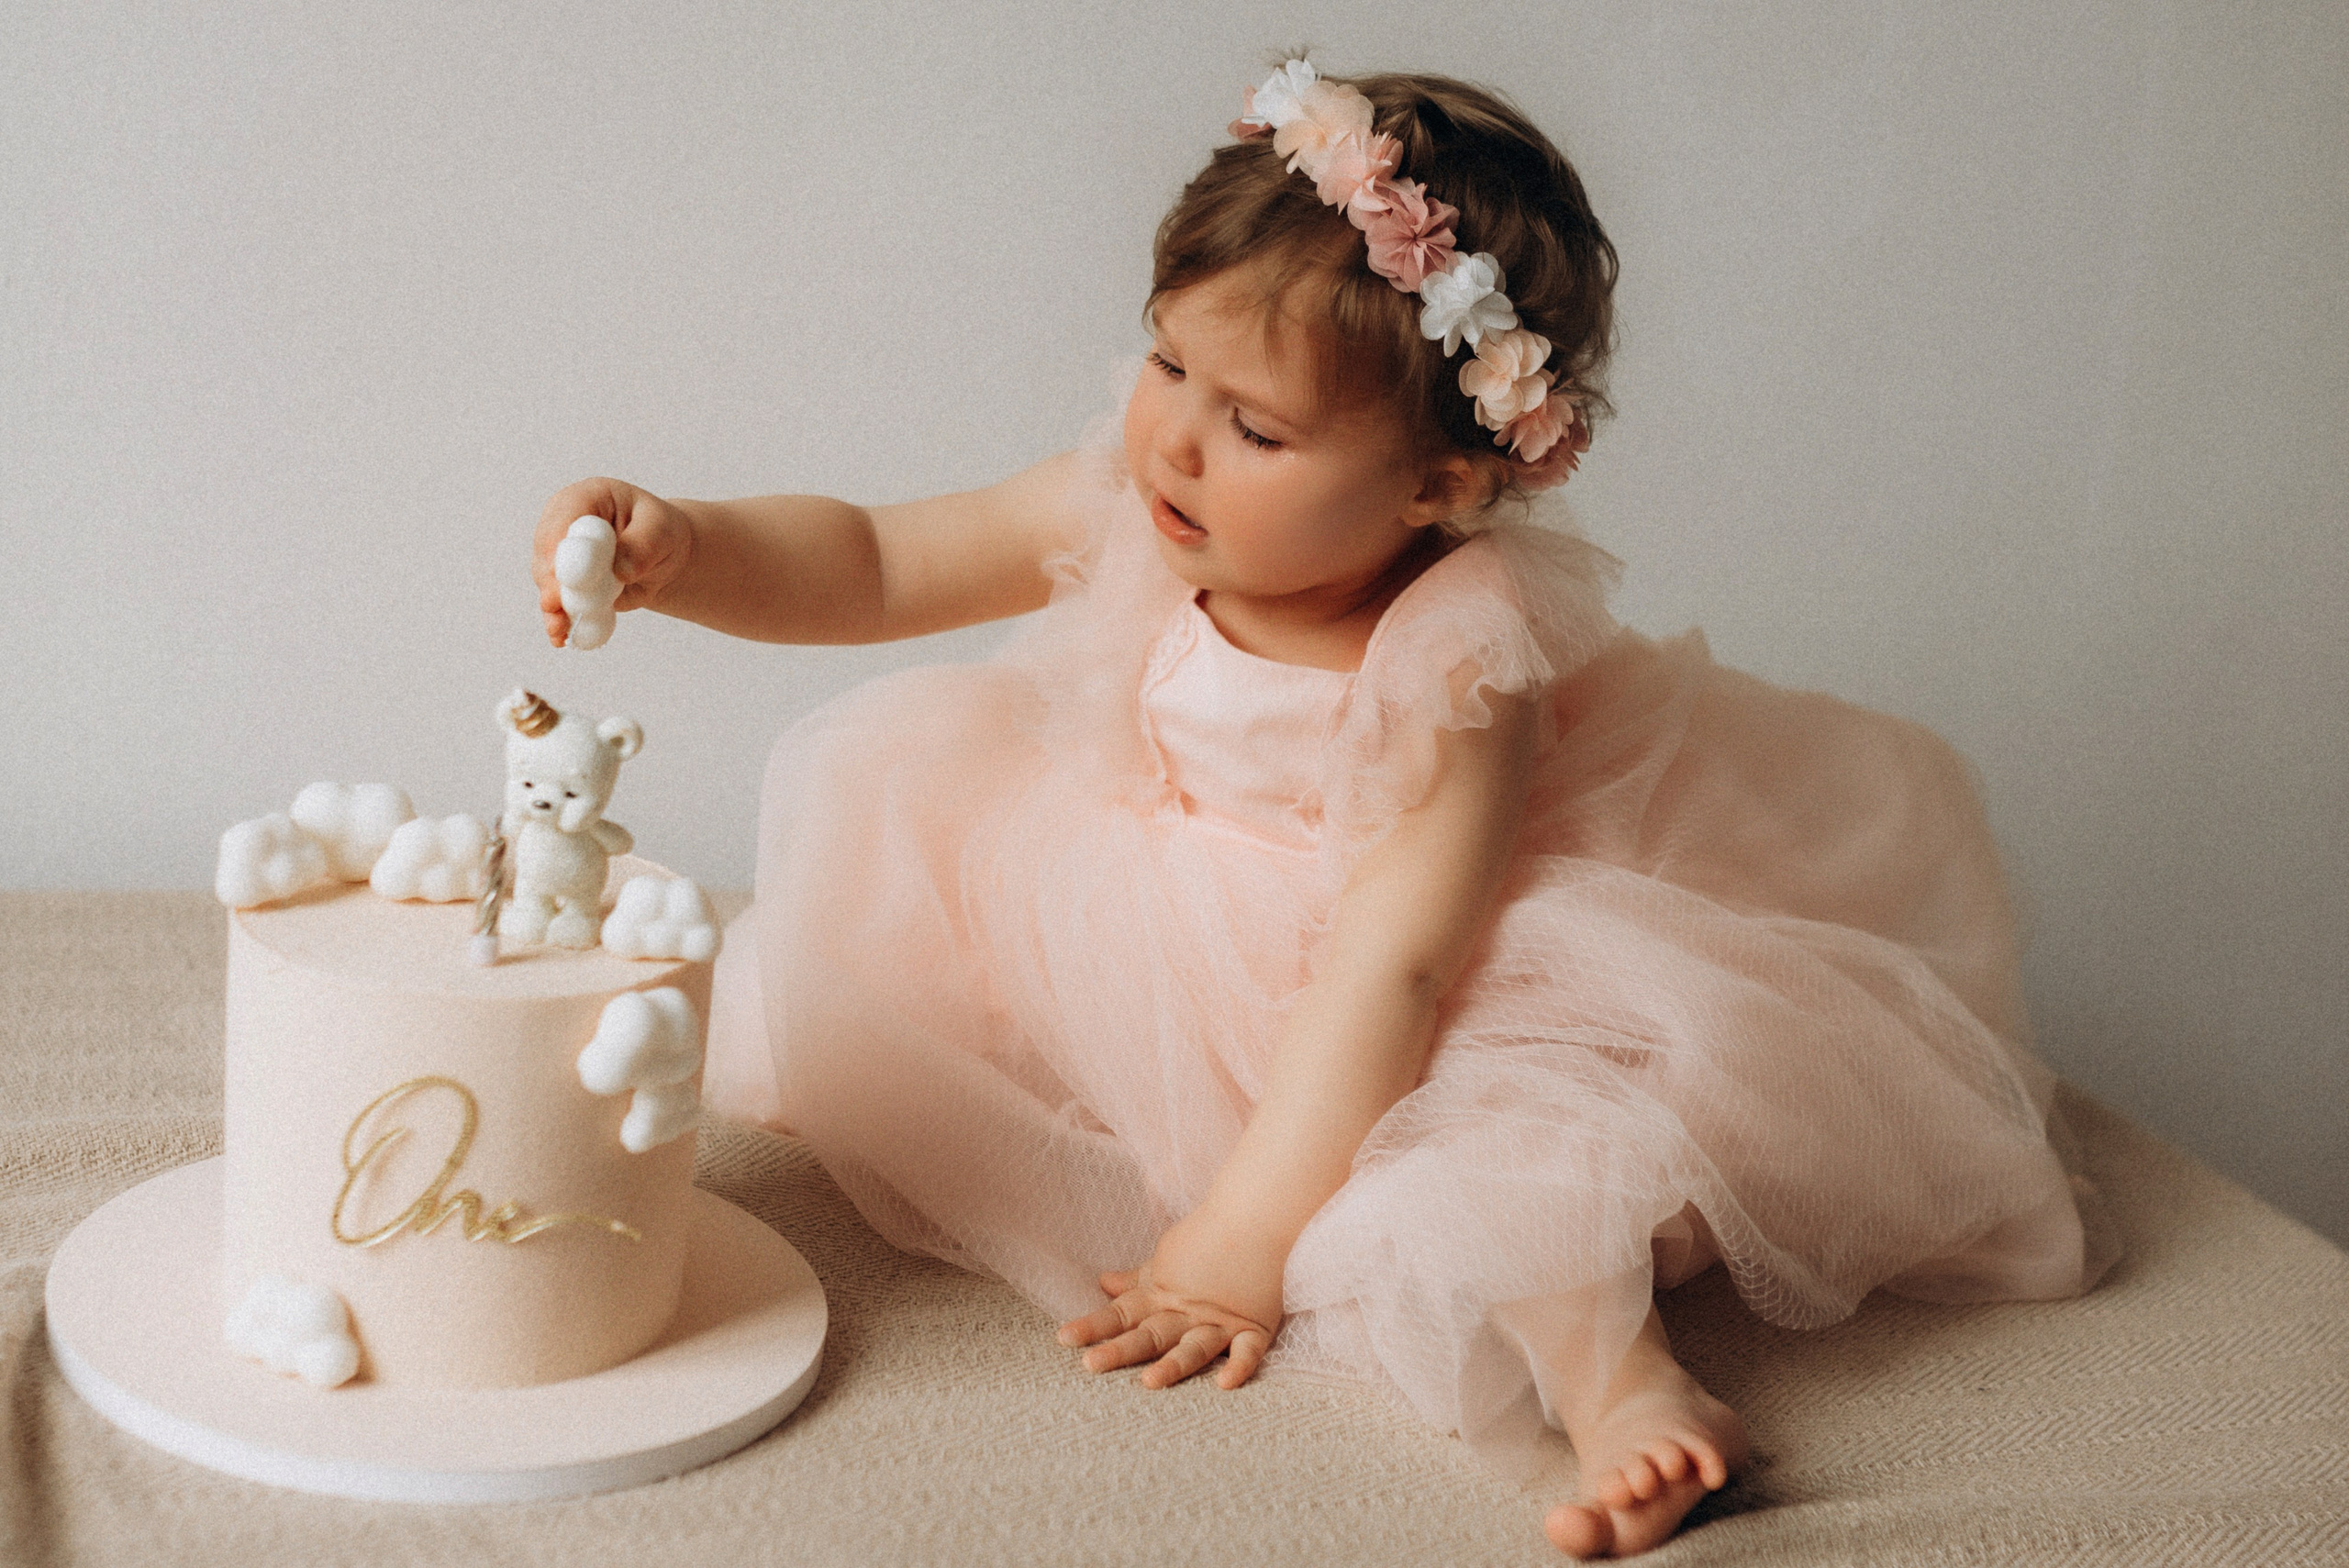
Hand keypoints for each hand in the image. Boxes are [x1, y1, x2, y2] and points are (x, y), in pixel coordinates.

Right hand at [532, 478, 695, 646]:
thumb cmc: (661, 534)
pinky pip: (556, 601)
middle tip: (555, 605)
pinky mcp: (564, 581)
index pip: (564, 518)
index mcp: (586, 498)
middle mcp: (564, 523)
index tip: (561, 574)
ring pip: (547, 580)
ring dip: (553, 606)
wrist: (662, 557)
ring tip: (560, 628)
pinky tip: (560, 636)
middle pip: (546, 551)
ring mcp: (560, 554)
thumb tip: (620, 568)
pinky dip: (558, 619)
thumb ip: (642, 544)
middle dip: (550, 581)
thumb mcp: (662, 531)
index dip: (560, 546)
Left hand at [1055, 1205, 1285, 1390]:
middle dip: (1120, 1350)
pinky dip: (1239, 1366)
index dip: (1093, 1325)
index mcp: (1163, 1295)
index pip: (1121, 1314)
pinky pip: (1248, 1350)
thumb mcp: (1165, 1258)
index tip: (1063, 1338)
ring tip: (1150, 1382)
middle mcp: (1187, 1312)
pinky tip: (1225, 1384)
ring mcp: (1220, 1320)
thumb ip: (1137, 1279)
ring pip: (1193, 1347)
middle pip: (1150, 1335)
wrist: (1255, 1213)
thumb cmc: (1208, 1235)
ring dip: (1172, 1365)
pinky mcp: (1253, 1325)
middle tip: (1091, 1365)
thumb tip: (1103, 1283)